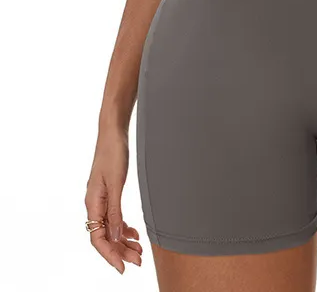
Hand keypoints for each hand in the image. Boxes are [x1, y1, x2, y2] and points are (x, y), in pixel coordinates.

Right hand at [85, 129, 142, 273]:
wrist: (113, 133)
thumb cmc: (113, 153)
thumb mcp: (116, 183)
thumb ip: (114, 211)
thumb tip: (113, 236)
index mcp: (92, 203)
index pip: (98, 238)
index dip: (110, 254)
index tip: (123, 267)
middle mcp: (94, 204)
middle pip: (105, 236)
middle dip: (121, 250)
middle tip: (138, 260)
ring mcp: (101, 199)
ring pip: (110, 228)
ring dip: (123, 241)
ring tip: (139, 251)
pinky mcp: (109, 192)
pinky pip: (114, 217)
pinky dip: (124, 227)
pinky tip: (134, 233)